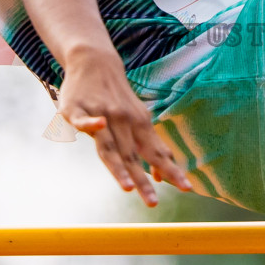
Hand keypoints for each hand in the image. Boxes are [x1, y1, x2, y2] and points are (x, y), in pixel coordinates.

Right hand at [56, 54, 192, 205]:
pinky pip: (83, 119)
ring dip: (118, 166)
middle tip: (153, 202)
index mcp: (139, 125)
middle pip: (132, 156)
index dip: (171, 170)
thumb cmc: (119, 99)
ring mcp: (101, 114)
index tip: (187, 188)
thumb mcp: (139, 119)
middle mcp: (123, 121)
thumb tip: (162, 176)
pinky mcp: (77, 109)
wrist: (96, 62)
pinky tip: (98, 125)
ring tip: (127, 187)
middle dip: (143, 181)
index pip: (156, 152)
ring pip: (109, 144)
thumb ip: (149, 147)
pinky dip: (90, 123)